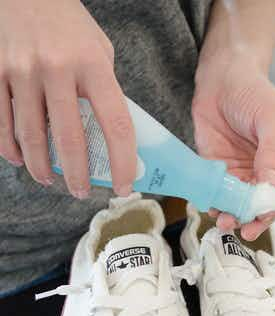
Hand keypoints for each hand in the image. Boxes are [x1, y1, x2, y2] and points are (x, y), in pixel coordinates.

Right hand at [0, 0, 135, 197]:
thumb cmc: (69, 25)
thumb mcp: (99, 52)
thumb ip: (104, 90)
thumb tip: (113, 134)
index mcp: (93, 66)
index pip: (116, 125)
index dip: (122, 162)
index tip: (124, 185)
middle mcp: (57, 70)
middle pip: (70, 140)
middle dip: (77, 175)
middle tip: (81, 192)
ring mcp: (22, 71)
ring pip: (31, 136)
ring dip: (42, 167)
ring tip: (51, 181)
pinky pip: (2, 121)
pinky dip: (10, 147)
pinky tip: (20, 160)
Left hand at [192, 56, 274, 240]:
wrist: (221, 80)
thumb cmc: (255, 93)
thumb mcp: (271, 121)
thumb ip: (272, 156)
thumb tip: (273, 189)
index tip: (269, 206)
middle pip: (273, 204)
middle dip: (258, 217)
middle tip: (246, 227)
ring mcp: (251, 177)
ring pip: (247, 206)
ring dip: (236, 216)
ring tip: (225, 221)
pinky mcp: (226, 176)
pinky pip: (223, 198)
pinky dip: (218, 206)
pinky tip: (213, 209)